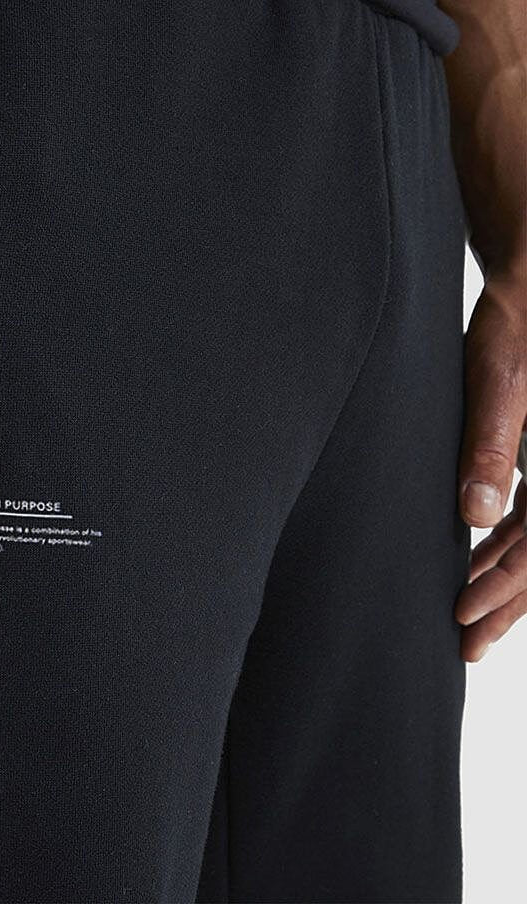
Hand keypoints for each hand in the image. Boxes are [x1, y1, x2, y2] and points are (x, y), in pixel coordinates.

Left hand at [455, 275, 526, 660]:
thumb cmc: (514, 330)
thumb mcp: (500, 386)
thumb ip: (488, 449)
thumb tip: (474, 519)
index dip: (504, 589)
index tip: (462, 618)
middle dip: (506, 604)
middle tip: (468, 648)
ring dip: (505, 580)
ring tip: (469, 618)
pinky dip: (506, 543)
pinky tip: (478, 560)